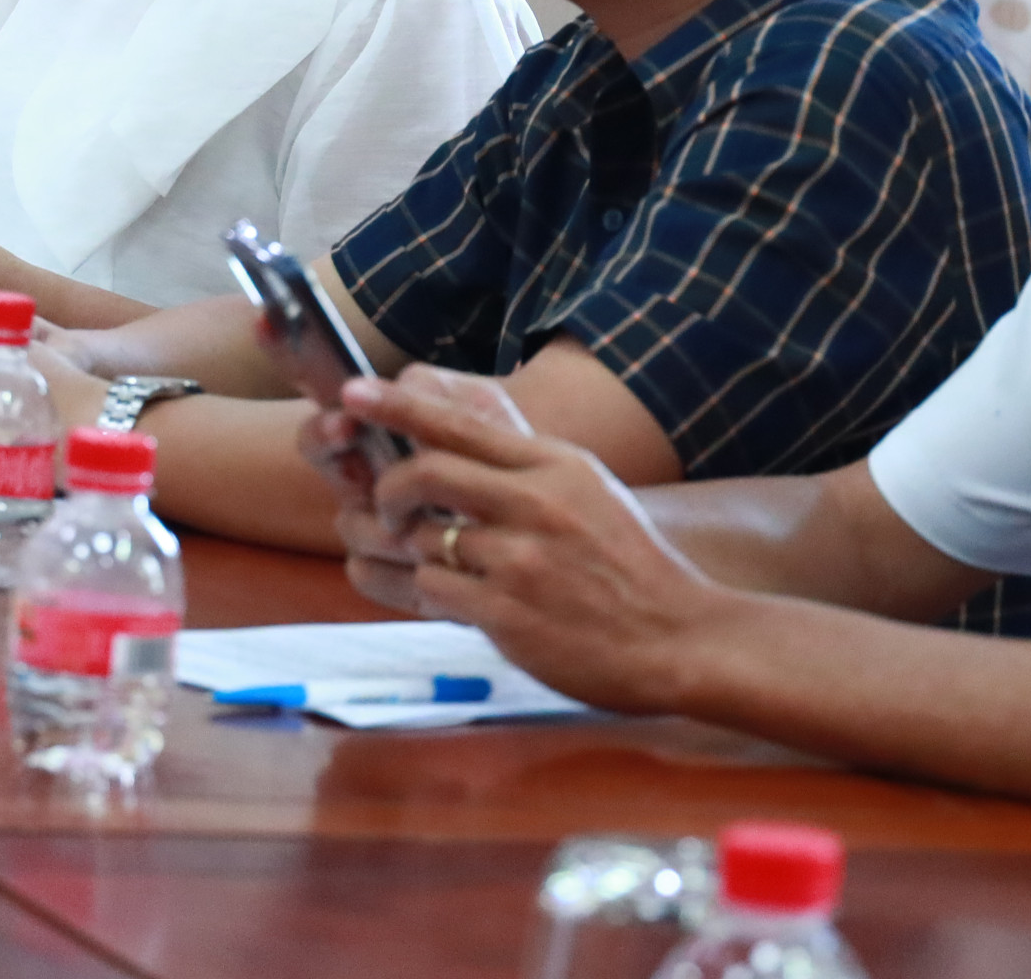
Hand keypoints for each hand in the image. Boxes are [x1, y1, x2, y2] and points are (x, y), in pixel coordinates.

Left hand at [329, 367, 728, 717]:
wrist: (678, 637)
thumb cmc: (629, 563)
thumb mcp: (590, 489)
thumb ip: (527, 460)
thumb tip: (460, 422)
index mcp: (555, 465)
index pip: (460, 423)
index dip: (398, 405)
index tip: (352, 392)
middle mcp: (535, 505)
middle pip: (426, 471)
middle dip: (387, 486)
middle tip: (381, 504)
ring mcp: (520, 561)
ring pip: (422, 535)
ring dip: (406, 546)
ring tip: (420, 555)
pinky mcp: (508, 615)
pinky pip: (433, 588)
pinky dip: (427, 589)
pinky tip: (446, 594)